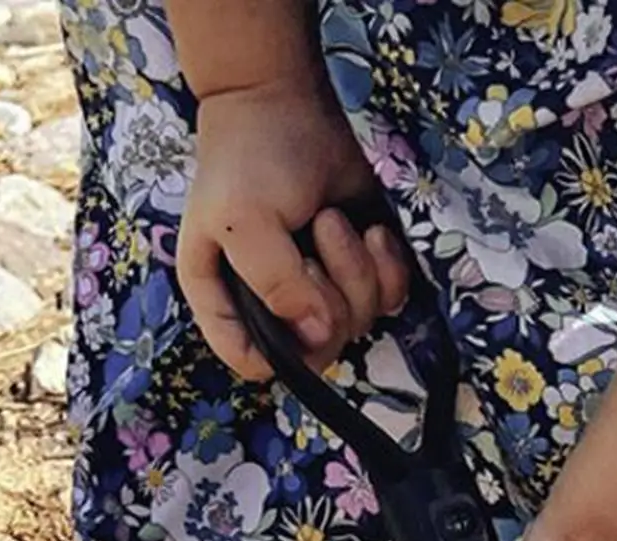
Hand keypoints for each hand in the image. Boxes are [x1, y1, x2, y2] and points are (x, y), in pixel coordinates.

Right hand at [176, 74, 409, 379]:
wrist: (287, 99)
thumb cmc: (250, 157)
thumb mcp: (244, 219)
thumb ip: (275, 283)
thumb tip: (320, 334)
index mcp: (226, 299)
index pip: (254, 364)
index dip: (283, 353)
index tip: (299, 309)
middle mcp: (273, 304)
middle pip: (320, 348)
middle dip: (331, 295)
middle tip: (317, 234)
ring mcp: (319, 291)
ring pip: (360, 323)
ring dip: (358, 270)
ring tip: (334, 220)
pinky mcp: (359, 271)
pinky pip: (390, 300)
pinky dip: (387, 267)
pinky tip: (370, 230)